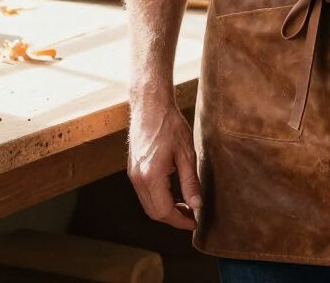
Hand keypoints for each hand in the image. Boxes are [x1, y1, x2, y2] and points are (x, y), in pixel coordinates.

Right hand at [127, 98, 201, 230]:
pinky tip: (172, 192)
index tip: (194, 223)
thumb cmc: (170, 125)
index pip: (164, 212)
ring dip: (165, 209)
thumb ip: (190, 182)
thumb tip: (196, 205)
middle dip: (173, 218)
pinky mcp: (133, 169)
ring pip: (148, 204)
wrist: (150, 106)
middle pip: (154, 212)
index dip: (180, 221)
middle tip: (191, 215)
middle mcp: (138, 179)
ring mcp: (133, 174)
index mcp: (151, 176)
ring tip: (184, 204)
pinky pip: (144, 193)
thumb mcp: (186, 153)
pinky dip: (158, 198)